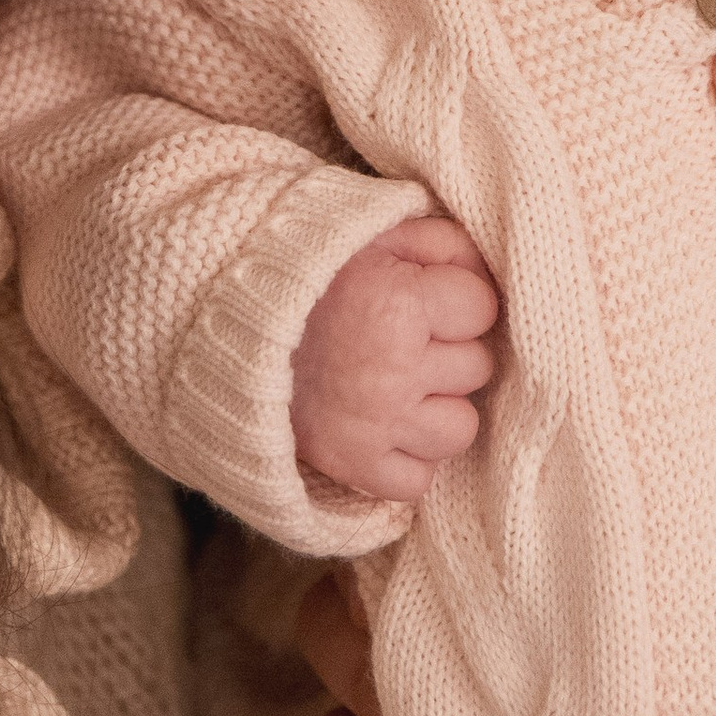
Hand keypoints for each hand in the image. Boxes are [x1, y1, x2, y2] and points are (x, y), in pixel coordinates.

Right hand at [290, 218, 497, 504]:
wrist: (227, 325)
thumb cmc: (311, 273)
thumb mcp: (376, 233)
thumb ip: (442, 243)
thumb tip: (488, 273)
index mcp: (399, 305)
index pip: (481, 307)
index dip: (456, 299)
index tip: (423, 297)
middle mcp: (393, 371)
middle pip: (475, 367)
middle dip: (447, 350)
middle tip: (403, 339)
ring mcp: (375, 425)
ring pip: (459, 429)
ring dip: (436, 409)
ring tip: (399, 385)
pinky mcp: (352, 466)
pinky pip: (418, 482)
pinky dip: (407, 459)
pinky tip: (385, 426)